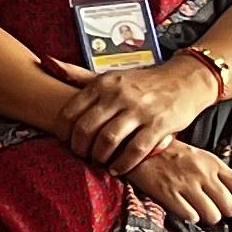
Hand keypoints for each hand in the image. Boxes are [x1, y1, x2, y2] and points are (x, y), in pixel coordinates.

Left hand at [61, 50, 222, 173]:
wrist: (184, 80)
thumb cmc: (141, 82)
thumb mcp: (109, 76)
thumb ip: (78, 75)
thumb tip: (47, 62)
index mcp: (102, 84)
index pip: (70, 111)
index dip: (62, 131)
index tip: (64, 141)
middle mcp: (119, 96)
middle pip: (86, 128)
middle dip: (79, 147)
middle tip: (80, 155)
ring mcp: (140, 110)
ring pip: (109, 140)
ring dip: (99, 156)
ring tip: (98, 162)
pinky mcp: (159, 125)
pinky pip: (136, 150)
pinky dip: (123, 163)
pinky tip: (117, 168)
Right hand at [123, 136, 231, 225]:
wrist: (136, 147)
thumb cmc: (171, 154)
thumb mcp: (200, 156)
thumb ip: (218, 174)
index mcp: (214, 164)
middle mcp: (203, 174)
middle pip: (230, 208)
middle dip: (223, 212)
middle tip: (213, 208)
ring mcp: (185, 184)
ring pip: (212, 215)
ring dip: (206, 217)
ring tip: (197, 210)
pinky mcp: (167, 193)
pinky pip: (190, 216)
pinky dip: (189, 216)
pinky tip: (183, 209)